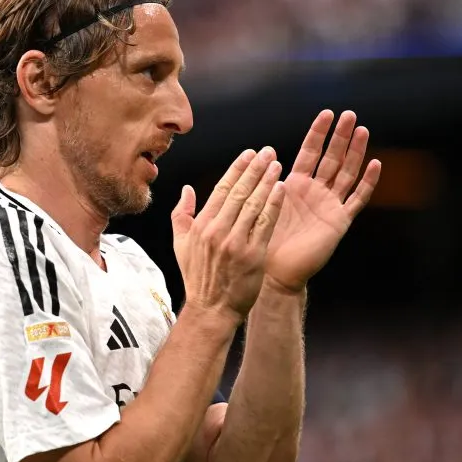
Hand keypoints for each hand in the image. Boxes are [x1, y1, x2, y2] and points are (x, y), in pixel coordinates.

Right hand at [171, 147, 285, 322]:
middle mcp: (217, 231)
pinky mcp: (253, 255)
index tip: (249, 154)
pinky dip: (273, 205)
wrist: (211, 309)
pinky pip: (265, 224)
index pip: (222, 189)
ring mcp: (235, 243)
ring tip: (277, 165)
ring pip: (254, 204)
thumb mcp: (180, 245)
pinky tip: (281, 189)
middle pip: (239, 192)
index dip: (237, 168)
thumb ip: (181, 215)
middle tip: (268, 152)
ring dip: (267, 181)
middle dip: (255, 168)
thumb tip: (187, 190)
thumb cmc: (198, 278)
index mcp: (201, 226)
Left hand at [264, 110, 381, 293]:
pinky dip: (367, 182)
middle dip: (341, 136)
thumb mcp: (260, 204)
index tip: (326, 113)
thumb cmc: (263, 240)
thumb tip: (265, 152)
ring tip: (363, 130)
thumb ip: (266, 180)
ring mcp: (329, 205)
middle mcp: (315, 192)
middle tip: (350, 114)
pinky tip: (375, 163)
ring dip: (356, 152)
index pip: (310, 152)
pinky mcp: (339, 221)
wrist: (274, 272)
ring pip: (347, 173)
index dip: (318, 133)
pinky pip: (357, 199)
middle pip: (332, 158)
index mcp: (295, 185)